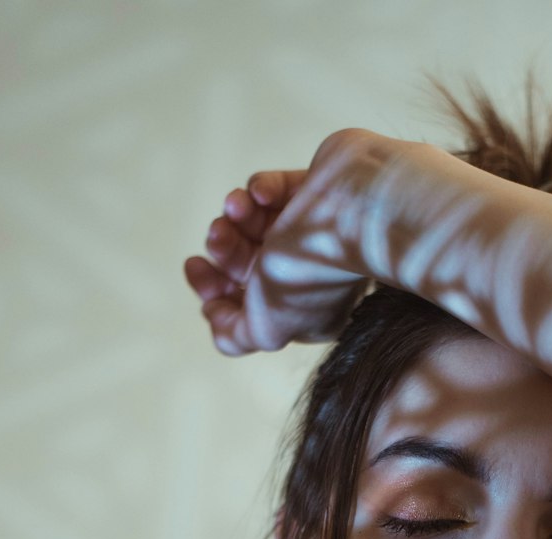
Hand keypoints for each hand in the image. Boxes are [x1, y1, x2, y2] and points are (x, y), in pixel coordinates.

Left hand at [184, 129, 399, 355]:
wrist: (355, 214)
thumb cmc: (312, 274)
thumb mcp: (265, 327)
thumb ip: (234, 336)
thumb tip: (214, 316)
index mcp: (304, 312)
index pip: (248, 305)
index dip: (213, 289)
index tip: (196, 268)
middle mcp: (308, 275)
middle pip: (246, 263)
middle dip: (223, 248)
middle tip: (217, 236)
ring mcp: (311, 232)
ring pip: (254, 222)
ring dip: (236, 214)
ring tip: (236, 207)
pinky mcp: (315, 191)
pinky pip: (272, 189)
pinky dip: (260, 188)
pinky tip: (262, 193)